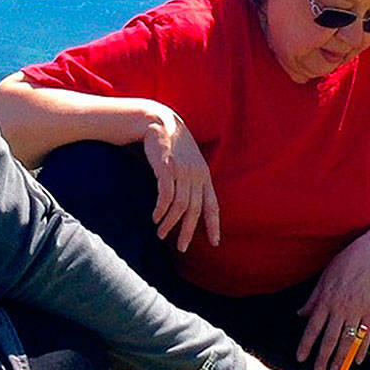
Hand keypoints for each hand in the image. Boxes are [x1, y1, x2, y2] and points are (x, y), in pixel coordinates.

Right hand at [141, 104, 219, 251]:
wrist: (159, 121)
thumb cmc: (172, 144)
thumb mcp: (188, 162)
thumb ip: (192, 181)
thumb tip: (188, 205)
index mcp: (204, 175)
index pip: (213, 205)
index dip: (214, 225)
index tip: (215, 243)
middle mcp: (196, 174)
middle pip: (195, 210)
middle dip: (188, 232)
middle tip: (182, 248)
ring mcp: (182, 171)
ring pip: (180, 206)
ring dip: (170, 223)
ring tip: (161, 234)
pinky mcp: (166, 167)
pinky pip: (165, 196)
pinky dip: (161, 210)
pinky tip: (155, 218)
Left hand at [295, 241, 369, 369]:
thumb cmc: (344, 264)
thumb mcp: (323, 279)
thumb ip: (313, 299)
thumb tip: (300, 314)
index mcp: (326, 301)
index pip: (313, 328)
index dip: (306, 345)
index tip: (301, 358)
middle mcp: (340, 309)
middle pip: (330, 339)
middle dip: (323, 357)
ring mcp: (357, 312)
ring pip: (347, 340)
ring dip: (341, 357)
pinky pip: (367, 335)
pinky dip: (363, 349)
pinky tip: (359, 361)